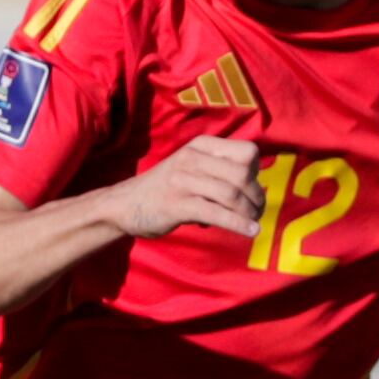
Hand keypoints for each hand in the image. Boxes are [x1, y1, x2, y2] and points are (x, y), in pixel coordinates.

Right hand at [107, 135, 262, 243]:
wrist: (122, 205)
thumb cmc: (164, 189)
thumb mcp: (191, 168)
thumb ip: (219, 171)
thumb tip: (255, 191)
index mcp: (201, 146)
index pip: (248, 152)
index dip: (256, 172)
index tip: (248, 188)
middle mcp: (192, 158)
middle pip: (243, 174)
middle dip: (256, 197)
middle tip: (256, 212)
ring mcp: (182, 180)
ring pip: (232, 194)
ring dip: (249, 212)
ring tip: (252, 223)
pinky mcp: (176, 204)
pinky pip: (216, 213)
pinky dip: (238, 224)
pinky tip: (250, 232)